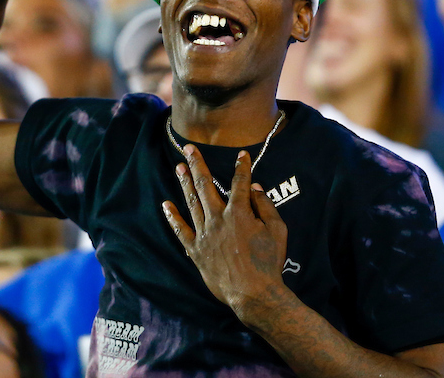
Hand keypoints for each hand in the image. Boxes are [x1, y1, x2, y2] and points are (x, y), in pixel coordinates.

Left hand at [163, 147, 288, 320]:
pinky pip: (181, 231)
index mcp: (240, 213)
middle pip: (206, 186)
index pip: (240, 182)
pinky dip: (173, 217)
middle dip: (198, 164)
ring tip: (179, 167)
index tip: (242, 155)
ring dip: (185, 183)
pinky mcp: (196, 250)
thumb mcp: (277, 231)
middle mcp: (218, 219)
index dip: (242, 166)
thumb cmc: (269, 262)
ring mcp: (204, 235)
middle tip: (189, 148)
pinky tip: (166, 205)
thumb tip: (255, 188)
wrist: (253, 293)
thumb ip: (265, 206)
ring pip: (192, 203)